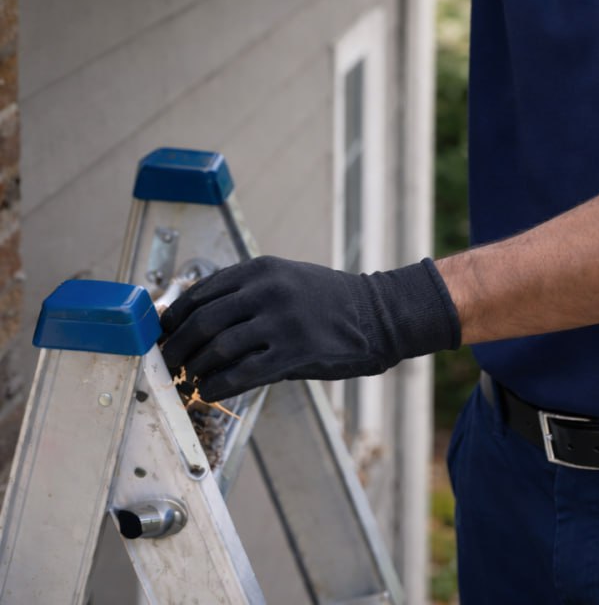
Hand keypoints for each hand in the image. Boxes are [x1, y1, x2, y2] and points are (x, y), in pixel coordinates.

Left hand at [159, 255, 460, 401]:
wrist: (375, 315)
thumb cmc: (325, 301)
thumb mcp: (284, 280)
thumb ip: (244, 295)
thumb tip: (194, 324)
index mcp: (260, 268)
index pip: (200, 292)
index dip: (173, 318)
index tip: (162, 335)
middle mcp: (267, 290)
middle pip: (202, 320)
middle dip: (176, 346)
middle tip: (168, 363)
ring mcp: (281, 321)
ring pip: (217, 348)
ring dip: (195, 368)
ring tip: (189, 379)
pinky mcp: (294, 353)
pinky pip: (241, 373)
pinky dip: (217, 385)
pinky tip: (209, 391)